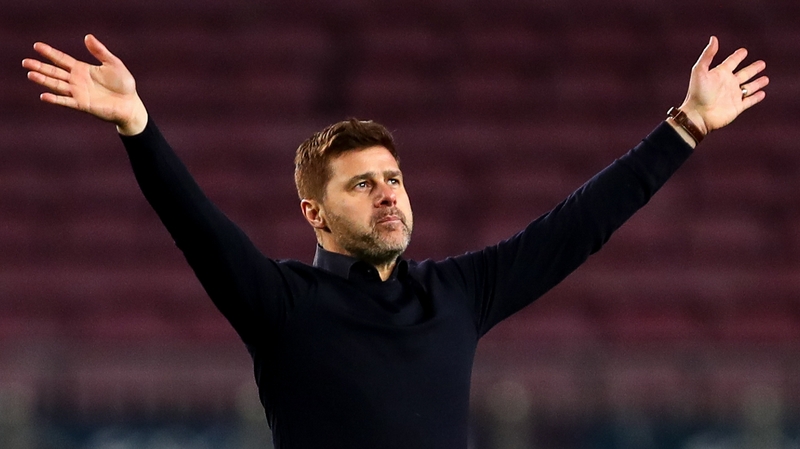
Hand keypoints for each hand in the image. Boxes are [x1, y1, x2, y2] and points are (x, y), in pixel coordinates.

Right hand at [22, 34, 147, 135]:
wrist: (130, 104)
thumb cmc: (124, 84)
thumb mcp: (113, 64)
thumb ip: (100, 51)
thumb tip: (87, 36)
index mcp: (82, 69)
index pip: (62, 59)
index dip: (50, 53)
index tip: (37, 46)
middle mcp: (77, 81)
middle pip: (55, 72)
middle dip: (40, 66)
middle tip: (25, 62)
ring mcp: (78, 93)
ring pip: (56, 85)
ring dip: (43, 80)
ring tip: (30, 74)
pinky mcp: (82, 105)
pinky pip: (66, 101)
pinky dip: (55, 99)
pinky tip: (44, 95)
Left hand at [679, 36, 767, 135]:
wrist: (698, 115)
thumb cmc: (697, 93)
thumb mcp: (700, 70)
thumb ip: (708, 55)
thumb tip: (714, 38)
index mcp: (720, 74)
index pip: (731, 62)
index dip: (737, 56)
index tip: (743, 51)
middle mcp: (728, 84)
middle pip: (744, 73)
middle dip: (753, 68)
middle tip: (762, 63)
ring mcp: (733, 95)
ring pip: (749, 87)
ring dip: (757, 82)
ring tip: (766, 78)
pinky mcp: (737, 107)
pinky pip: (749, 101)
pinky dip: (756, 97)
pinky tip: (762, 93)